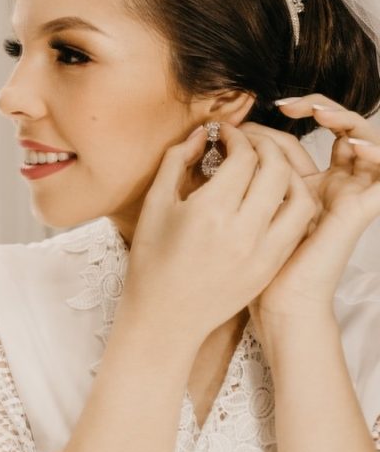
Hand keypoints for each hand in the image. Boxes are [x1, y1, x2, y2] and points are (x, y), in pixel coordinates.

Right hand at [121, 123, 316, 343]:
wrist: (166, 317)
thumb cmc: (152, 261)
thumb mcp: (155, 205)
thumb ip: (177, 162)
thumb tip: (202, 135)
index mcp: (209, 211)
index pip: (243, 158)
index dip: (236, 137)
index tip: (225, 134)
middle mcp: (242, 230)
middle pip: (276, 170)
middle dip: (265, 146)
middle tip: (248, 142)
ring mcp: (263, 250)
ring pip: (298, 195)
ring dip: (286, 172)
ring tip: (266, 166)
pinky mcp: (273, 264)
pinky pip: (298, 223)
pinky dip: (293, 201)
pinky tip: (274, 195)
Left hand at [246, 95, 379, 323]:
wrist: (276, 306)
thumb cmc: (245, 269)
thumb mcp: (230, 210)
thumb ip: (227, 175)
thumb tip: (208, 137)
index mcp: (296, 187)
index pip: (289, 141)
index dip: (268, 124)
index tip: (236, 122)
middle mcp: (325, 187)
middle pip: (330, 132)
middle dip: (314, 108)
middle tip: (285, 105)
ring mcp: (345, 197)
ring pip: (363, 143)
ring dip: (346, 120)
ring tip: (320, 113)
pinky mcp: (358, 212)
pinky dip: (376, 156)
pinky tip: (353, 147)